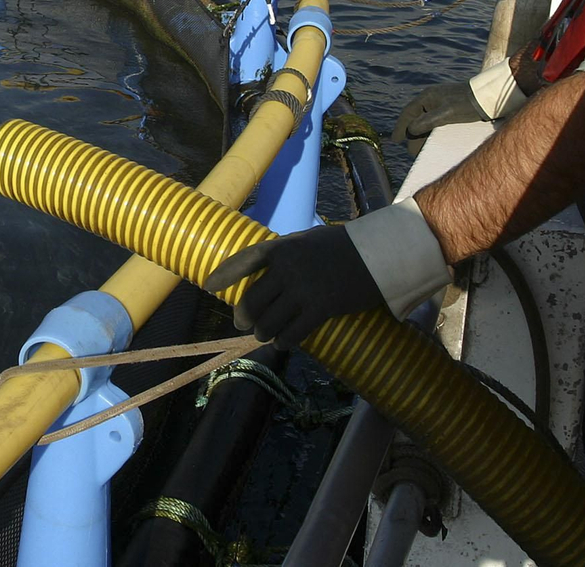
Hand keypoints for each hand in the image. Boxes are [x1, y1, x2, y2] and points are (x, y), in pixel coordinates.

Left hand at [202, 223, 382, 346]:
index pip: (243, 262)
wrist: (375, 253)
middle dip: (243, 317)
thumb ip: (283, 256)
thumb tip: (264, 274)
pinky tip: (282, 342)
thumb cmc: (340, 246)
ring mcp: (303, 291)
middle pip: (252, 302)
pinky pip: (292, 333)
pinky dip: (283, 341)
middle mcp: (287, 270)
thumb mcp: (305, 241)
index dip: (224, 275)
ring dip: (262, 332)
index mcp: (281, 248)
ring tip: (264, 334)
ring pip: (268, 322)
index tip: (209, 286)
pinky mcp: (321, 310)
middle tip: (242, 323)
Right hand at [392, 81, 485, 155]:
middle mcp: (431, 99)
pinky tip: (433, 143)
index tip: (396, 140)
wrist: (488, 99)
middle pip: (416, 119)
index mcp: (427, 97)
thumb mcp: (445, 114)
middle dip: (413, 136)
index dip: (401, 127)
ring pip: (426, 122)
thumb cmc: (467, 104)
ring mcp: (441, 104)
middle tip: (411, 152)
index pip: (408, 113)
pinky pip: (435, 123)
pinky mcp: (450, 110)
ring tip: (421, 151)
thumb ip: (425, 123)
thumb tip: (411, 131)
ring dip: (423, 136)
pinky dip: (432, 133)